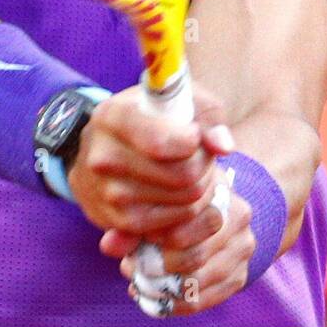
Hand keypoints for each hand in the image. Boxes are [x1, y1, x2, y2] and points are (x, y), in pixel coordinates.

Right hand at [67, 82, 233, 234]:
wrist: (109, 144)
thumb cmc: (155, 115)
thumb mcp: (182, 99)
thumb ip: (208, 118)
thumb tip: (223, 146)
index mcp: (113, 117)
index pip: (160, 143)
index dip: (194, 142)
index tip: (195, 135)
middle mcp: (103, 158)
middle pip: (182, 176)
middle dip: (205, 166)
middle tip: (202, 155)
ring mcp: (108, 194)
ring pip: (186, 204)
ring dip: (202, 189)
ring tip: (193, 171)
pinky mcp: (119, 224)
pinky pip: (176, 227)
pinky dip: (190, 211)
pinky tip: (182, 192)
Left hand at [99, 183, 255, 315]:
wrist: (210, 216)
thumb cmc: (175, 207)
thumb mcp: (155, 208)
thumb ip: (131, 225)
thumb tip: (108, 245)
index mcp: (221, 193)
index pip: (194, 218)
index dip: (162, 234)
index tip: (141, 239)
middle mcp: (239, 218)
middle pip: (196, 254)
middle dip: (158, 266)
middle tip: (131, 267)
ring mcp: (243, 249)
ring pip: (200, 280)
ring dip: (163, 288)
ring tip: (139, 283)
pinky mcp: (240, 276)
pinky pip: (204, 299)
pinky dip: (175, 304)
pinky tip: (153, 299)